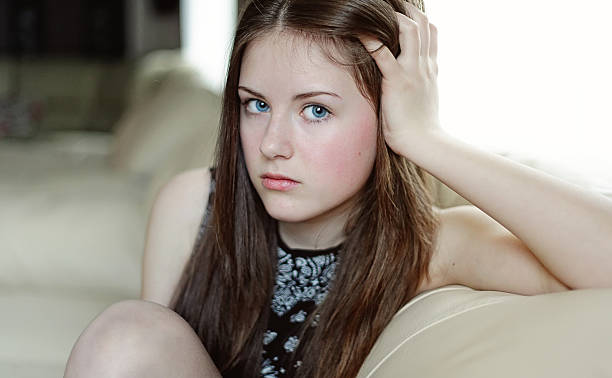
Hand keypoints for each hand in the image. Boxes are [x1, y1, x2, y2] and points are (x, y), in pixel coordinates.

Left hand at [359, 3, 442, 157]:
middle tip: (388, 5)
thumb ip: (419, 82)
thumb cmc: (420, 127)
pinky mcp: (397, 81)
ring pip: (409, 30)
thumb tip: (408, 80)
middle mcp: (424, 64)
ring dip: (392, 17)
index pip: (430, 31)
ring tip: (373, 12)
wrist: (425, 143)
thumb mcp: (424, 98)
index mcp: (430, 68)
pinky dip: (370, 39)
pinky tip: (357, 31)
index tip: (402, 12)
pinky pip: (383, 53)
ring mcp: (412, 71)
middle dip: (406, 9)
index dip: (417, 18)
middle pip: (422, 23)